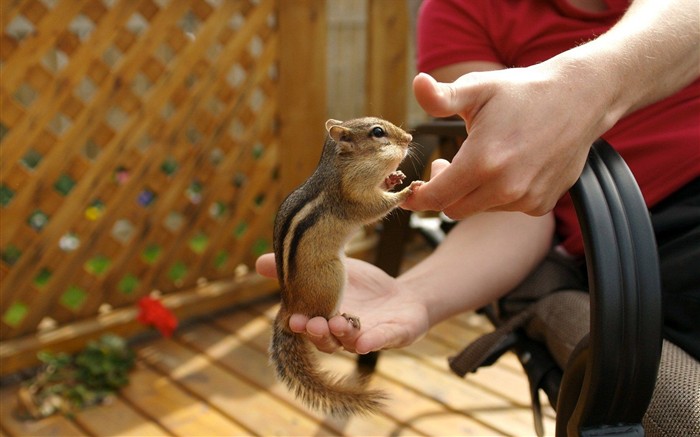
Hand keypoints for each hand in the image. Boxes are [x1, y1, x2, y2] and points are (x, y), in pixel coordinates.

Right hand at [255, 253, 429, 353]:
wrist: (402, 296)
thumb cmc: (362, 286)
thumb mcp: (329, 268)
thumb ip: (299, 267)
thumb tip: (257, 262)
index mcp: (324, 318)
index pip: (308, 326)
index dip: (299, 324)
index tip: (290, 318)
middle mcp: (341, 334)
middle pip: (325, 340)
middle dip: (316, 332)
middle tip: (309, 323)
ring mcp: (366, 337)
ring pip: (350, 342)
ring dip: (341, 334)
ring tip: (337, 321)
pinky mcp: (392, 337)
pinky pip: (381, 342)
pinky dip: (372, 343)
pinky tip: (365, 342)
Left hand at [403, 64, 616, 217]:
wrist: (581, 99)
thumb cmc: (523, 92)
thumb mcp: (478, 88)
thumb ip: (442, 96)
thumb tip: (417, 83)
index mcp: (482, 161)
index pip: (436, 198)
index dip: (417, 198)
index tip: (411, 191)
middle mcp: (505, 187)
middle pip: (454, 209)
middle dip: (443, 191)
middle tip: (445, 166)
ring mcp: (526, 198)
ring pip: (480, 209)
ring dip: (472, 192)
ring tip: (481, 160)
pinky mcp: (542, 203)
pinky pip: (507, 208)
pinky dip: (499, 194)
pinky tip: (508, 168)